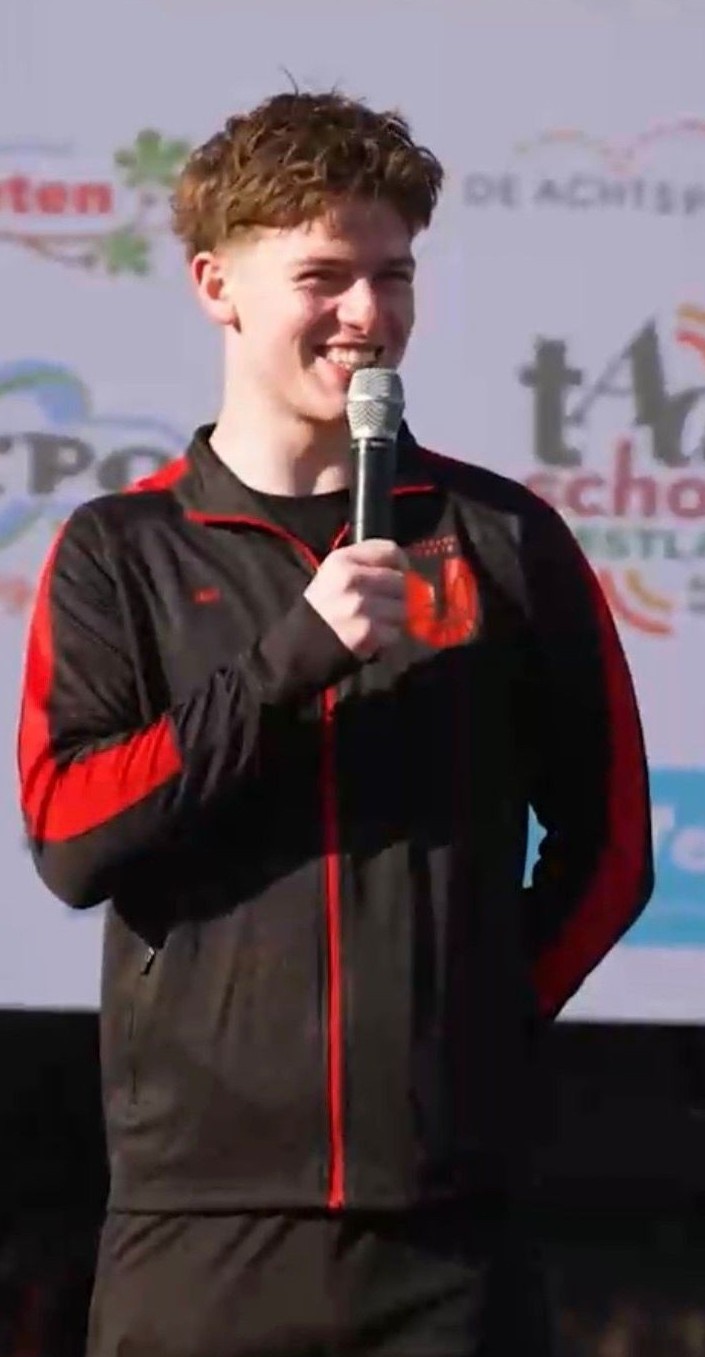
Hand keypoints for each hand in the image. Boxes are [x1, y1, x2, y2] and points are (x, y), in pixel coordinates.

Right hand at [304, 539, 407, 659]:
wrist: (300, 644)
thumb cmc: (324, 607)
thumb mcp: (336, 575)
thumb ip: (371, 567)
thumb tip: (415, 579)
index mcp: (342, 560)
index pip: (390, 550)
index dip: (401, 564)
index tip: (399, 575)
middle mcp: (351, 579)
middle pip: (400, 580)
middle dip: (398, 595)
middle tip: (384, 605)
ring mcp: (360, 606)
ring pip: (402, 607)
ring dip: (395, 618)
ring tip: (376, 622)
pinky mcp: (367, 631)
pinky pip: (396, 631)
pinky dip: (388, 637)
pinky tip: (372, 637)